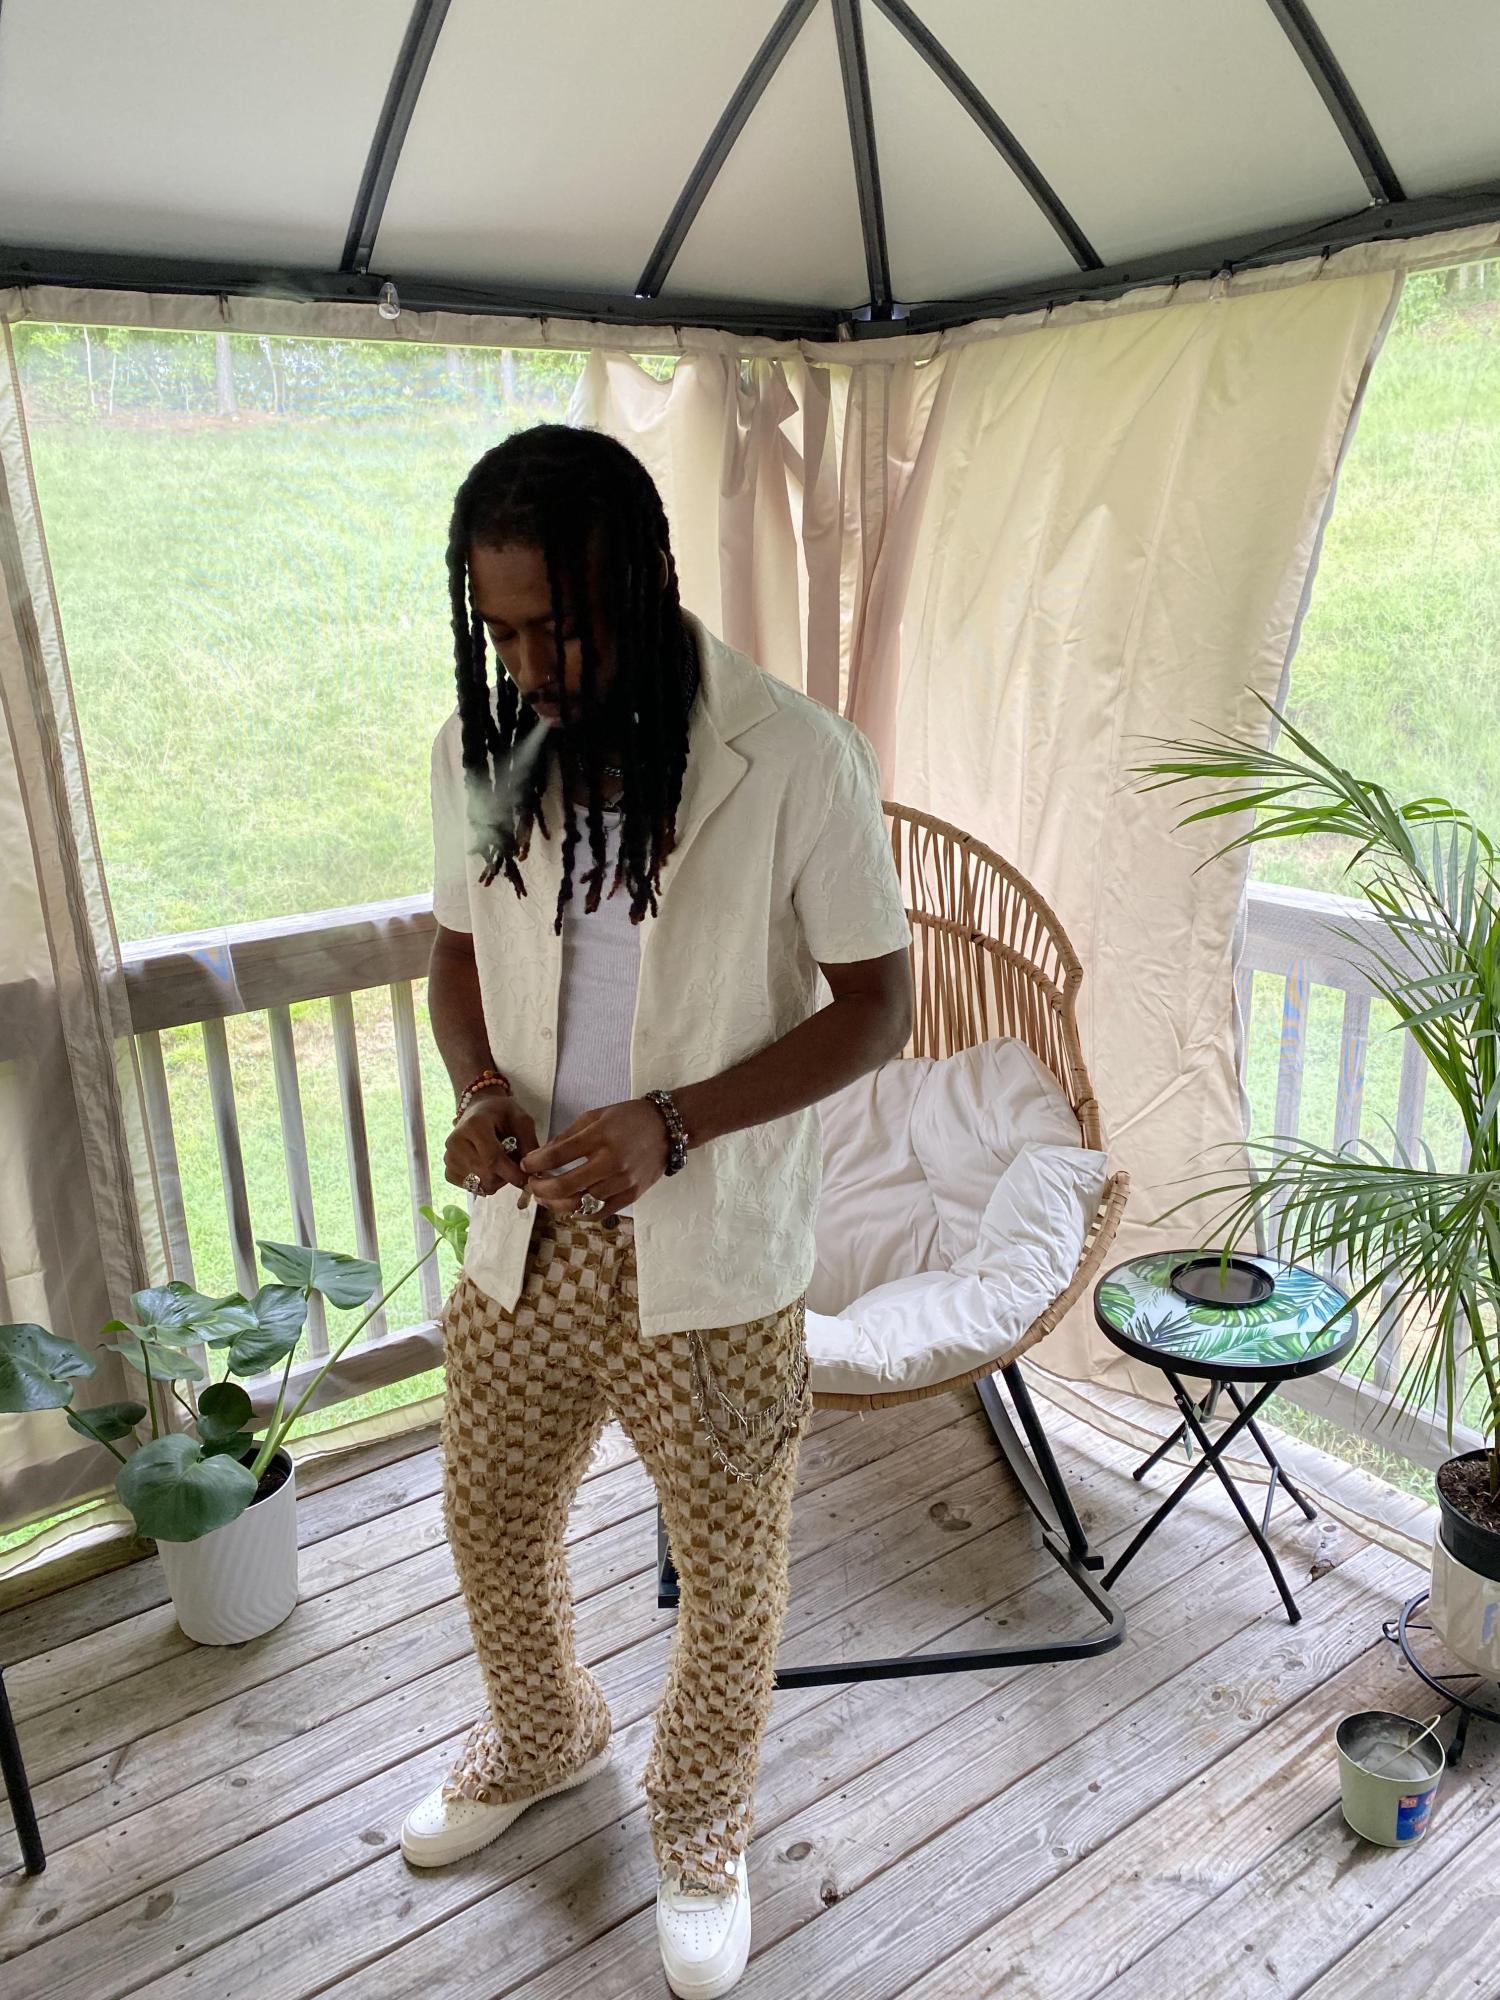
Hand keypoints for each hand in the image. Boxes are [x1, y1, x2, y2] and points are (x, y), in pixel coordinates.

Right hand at [444, 1090, 539, 1197]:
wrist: (478, 1109)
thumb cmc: (502, 1113)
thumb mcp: (521, 1120)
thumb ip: (529, 1144)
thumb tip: (534, 1173)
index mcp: (474, 1125)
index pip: (493, 1159)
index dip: (512, 1173)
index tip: (527, 1180)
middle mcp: (456, 1142)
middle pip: (486, 1175)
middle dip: (506, 1177)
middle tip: (514, 1165)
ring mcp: (449, 1157)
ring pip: (479, 1185)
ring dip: (496, 1181)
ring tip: (500, 1163)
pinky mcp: (448, 1170)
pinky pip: (470, 1188)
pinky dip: (483, 1183)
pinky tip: (487, 1168)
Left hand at [522, 1101, 669, 1213]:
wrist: (667, 1129)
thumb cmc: (628, 1119)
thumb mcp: (594, 1117)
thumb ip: (567, 1137)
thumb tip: (540, 1157)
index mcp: (599, 1136)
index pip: (557, 1155)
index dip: (535, 1163)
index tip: (526, 1164)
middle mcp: (611, 1161)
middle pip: (565, 1186)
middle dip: (540, 1188)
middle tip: (531, 1185)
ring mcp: (623, 1182)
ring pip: (579, 1204)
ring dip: (555, 1203)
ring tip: (545, 1197)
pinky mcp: (632, 1195)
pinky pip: (599, 1213)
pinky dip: (579, 1213)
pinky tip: (568, 1206)